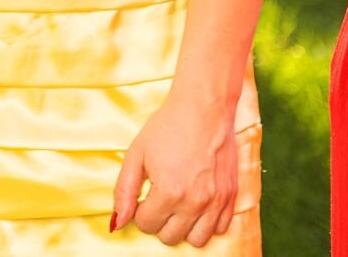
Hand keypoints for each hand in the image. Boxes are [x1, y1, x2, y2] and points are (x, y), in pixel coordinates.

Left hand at [113, 90, 240, 246]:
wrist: (204, 105)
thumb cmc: (168, 125)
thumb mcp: (137, 153)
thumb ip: (124, 191)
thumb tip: (116, 224)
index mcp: (168, 192)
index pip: (146, 225)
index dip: (141, 210)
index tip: (146, 193)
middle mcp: (194, 202)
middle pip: (170, 237)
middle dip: (160, 220)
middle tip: (161, 196)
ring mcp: (215, 201)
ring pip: (197, 240)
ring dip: (184, 226)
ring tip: (180, 203)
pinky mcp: (231, 195)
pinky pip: (220, 229)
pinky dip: (208, 222)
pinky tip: (199, 201)